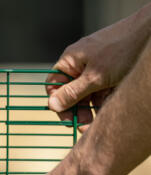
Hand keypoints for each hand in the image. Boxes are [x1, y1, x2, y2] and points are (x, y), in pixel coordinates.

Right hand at [46, 4, 150, 130]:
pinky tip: (112, 104)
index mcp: (70, 60)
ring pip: (88, 93)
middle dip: (78, 110)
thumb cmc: (123, 49)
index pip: (54, 86)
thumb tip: (51, 105)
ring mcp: (96, 66)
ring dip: (93, 107)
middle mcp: (80, 63)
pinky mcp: (111, 70)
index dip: (58, 104)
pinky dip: (105, 98)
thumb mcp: (95, 77)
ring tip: (102, 116)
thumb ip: (72, 93)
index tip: (69, 120)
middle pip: (71, 92)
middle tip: (86, 125)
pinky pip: (102, 89)